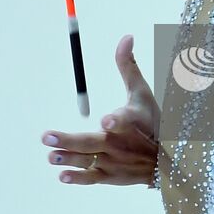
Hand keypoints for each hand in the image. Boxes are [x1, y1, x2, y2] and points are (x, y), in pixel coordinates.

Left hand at [40, 34, 160, 186]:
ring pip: (88, 160)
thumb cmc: (151, 120)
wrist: (166, 161)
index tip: (106, 121)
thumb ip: (128, 66)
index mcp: (132, 121)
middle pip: (93, 142)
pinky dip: (78, 177)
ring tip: (50, 155)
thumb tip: (126, 36)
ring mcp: (114, 161)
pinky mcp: (110, 175)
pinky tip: (62, 174)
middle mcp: (121, 143)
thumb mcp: (142, 92)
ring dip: (69, 158)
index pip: (124, 120)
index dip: (116, 121)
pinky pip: (92, 178)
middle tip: (47, 137)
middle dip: (70, 141)